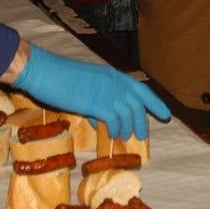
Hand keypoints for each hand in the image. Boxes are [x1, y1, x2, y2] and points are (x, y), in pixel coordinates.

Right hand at [11, 44, 170, 140]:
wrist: (43, 71)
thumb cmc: (59, 78)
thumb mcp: (84, 86)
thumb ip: (95, 101)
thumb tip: (101, 119)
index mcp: (112, 75)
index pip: (141, 90)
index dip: (155, 102)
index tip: (166, 114)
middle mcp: (113, 82)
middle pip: (137, 104)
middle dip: (143, 121)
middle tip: (143, 135)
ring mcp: (106, 92)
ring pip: (127, 113)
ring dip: (128, 127)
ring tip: (126, 137)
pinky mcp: (95, 102)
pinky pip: (113, 120)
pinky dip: (115, 129)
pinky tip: (113, 136)